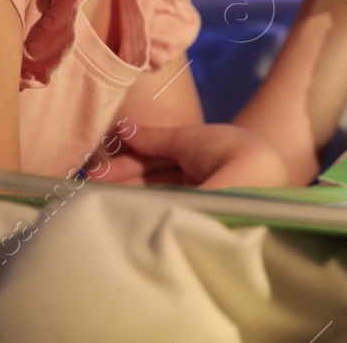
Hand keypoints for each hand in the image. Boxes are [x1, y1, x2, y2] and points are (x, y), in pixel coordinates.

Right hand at [88, 123, 287, 188]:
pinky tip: (116, 203)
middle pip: (154, 178)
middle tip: (91, 180)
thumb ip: (155, 137)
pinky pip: (162, 208)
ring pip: (155, 194)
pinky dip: (140, 205)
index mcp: (203, 156)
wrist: (255, 176)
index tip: (103, 164)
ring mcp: (198, 200)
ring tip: (95, 192)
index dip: (130, 160)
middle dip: (123, 177)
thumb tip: (123, 128)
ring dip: (127, 191)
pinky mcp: (195, 219)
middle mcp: (200, 178)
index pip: (159, 158)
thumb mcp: (188, 138)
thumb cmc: (227, 150)